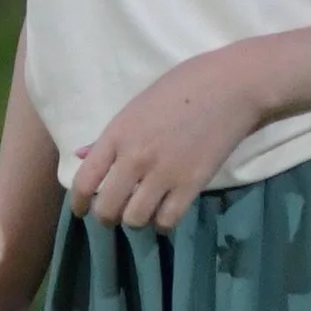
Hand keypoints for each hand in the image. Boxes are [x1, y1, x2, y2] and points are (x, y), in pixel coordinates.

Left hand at [68, 54, 261, 232]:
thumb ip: (109, 136)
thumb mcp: (137, 105)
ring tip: (142, 212)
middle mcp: (135, 158)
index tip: (81, 211)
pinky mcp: (192, 185)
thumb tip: (81, 154)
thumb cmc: (183, 86)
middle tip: (114, 214)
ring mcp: (164, 173)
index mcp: (117, 134)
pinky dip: (162, 224)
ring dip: (135, 221)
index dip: (78, 203)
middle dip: (106, 218)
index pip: (85, 180)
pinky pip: (167, 221)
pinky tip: (164, 214)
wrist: (232, 86)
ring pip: (135, 220)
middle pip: (107, 209)